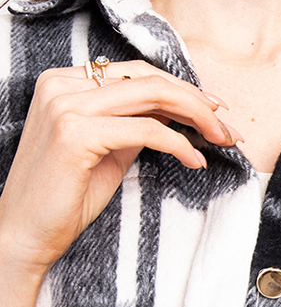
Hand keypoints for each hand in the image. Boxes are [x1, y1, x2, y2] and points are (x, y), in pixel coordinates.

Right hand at [0, 59, 241, 276]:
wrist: (26, 232)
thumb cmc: (66, 196)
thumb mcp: (107, 150)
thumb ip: (134, 125)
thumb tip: (174, 116)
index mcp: (65, 82)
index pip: (137, 74)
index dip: (183, 89)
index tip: (215, 110)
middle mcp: (63, 85)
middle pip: (150, 80)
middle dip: (198, 102)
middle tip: (229, 127)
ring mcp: (66, 106)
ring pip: (153, 97)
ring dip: (197, 118)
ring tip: (221, 140)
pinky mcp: (76, 133)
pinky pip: (147, 130)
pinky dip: (179, 145)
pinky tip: (195, 161)